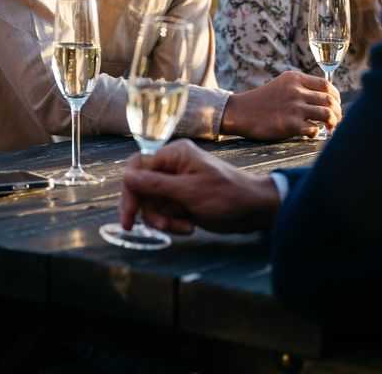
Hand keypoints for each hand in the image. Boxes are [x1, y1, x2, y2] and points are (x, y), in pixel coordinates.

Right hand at [119, 140, 281, 234]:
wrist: (255, 211)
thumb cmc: (227, 195)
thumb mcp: (189, 191)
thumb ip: (156, 184)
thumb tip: (126, 177)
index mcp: (173, 155)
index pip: (137, 168)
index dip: (130, 191)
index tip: (129, 215)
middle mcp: (171, 167)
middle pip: (141, 188)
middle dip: (150, 210)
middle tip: (159, 227)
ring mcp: (176, 184)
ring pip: (152, 204)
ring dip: (163, 220)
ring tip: (183, 227)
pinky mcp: (182, 200)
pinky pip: (164, 213)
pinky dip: (173, 223)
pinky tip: (189, 226)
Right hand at [222, 71, 339, 139]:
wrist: (239, 112)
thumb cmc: (262, 101)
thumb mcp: (281, 85)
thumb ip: (301, 87)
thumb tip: (326, 99)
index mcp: (295, 78)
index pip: (326, 85)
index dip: (336, 96)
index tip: (336, 104)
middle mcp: (296, 91)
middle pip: (330, 100)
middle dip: (338, 112)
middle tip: (336, 120)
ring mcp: (294, 107)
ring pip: (327, 114)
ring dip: (332, 123)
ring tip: (330, 128)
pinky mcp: (290, 124)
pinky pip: (314, 129)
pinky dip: (315, 133)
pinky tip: (309, 133)